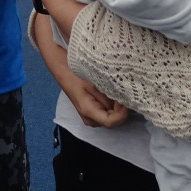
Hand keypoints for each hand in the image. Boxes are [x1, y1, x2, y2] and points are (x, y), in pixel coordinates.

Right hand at [30, 9, 128, 129]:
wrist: (62, 69)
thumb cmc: (77, 73)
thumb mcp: (94, 80)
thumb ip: (110, 93)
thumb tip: (127, 102)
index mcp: (88, 111)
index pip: (112, 122)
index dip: (123, 113)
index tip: (127, 99)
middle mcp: (90, 119)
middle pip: (114, 121)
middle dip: (122, 109)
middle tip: (126, 93)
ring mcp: (91, 117)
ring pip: (112, 118)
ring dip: (119, 107)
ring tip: (120, 91)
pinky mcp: (93, 112)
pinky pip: (108, 113)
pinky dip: (114, 105)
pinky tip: (115, 93)